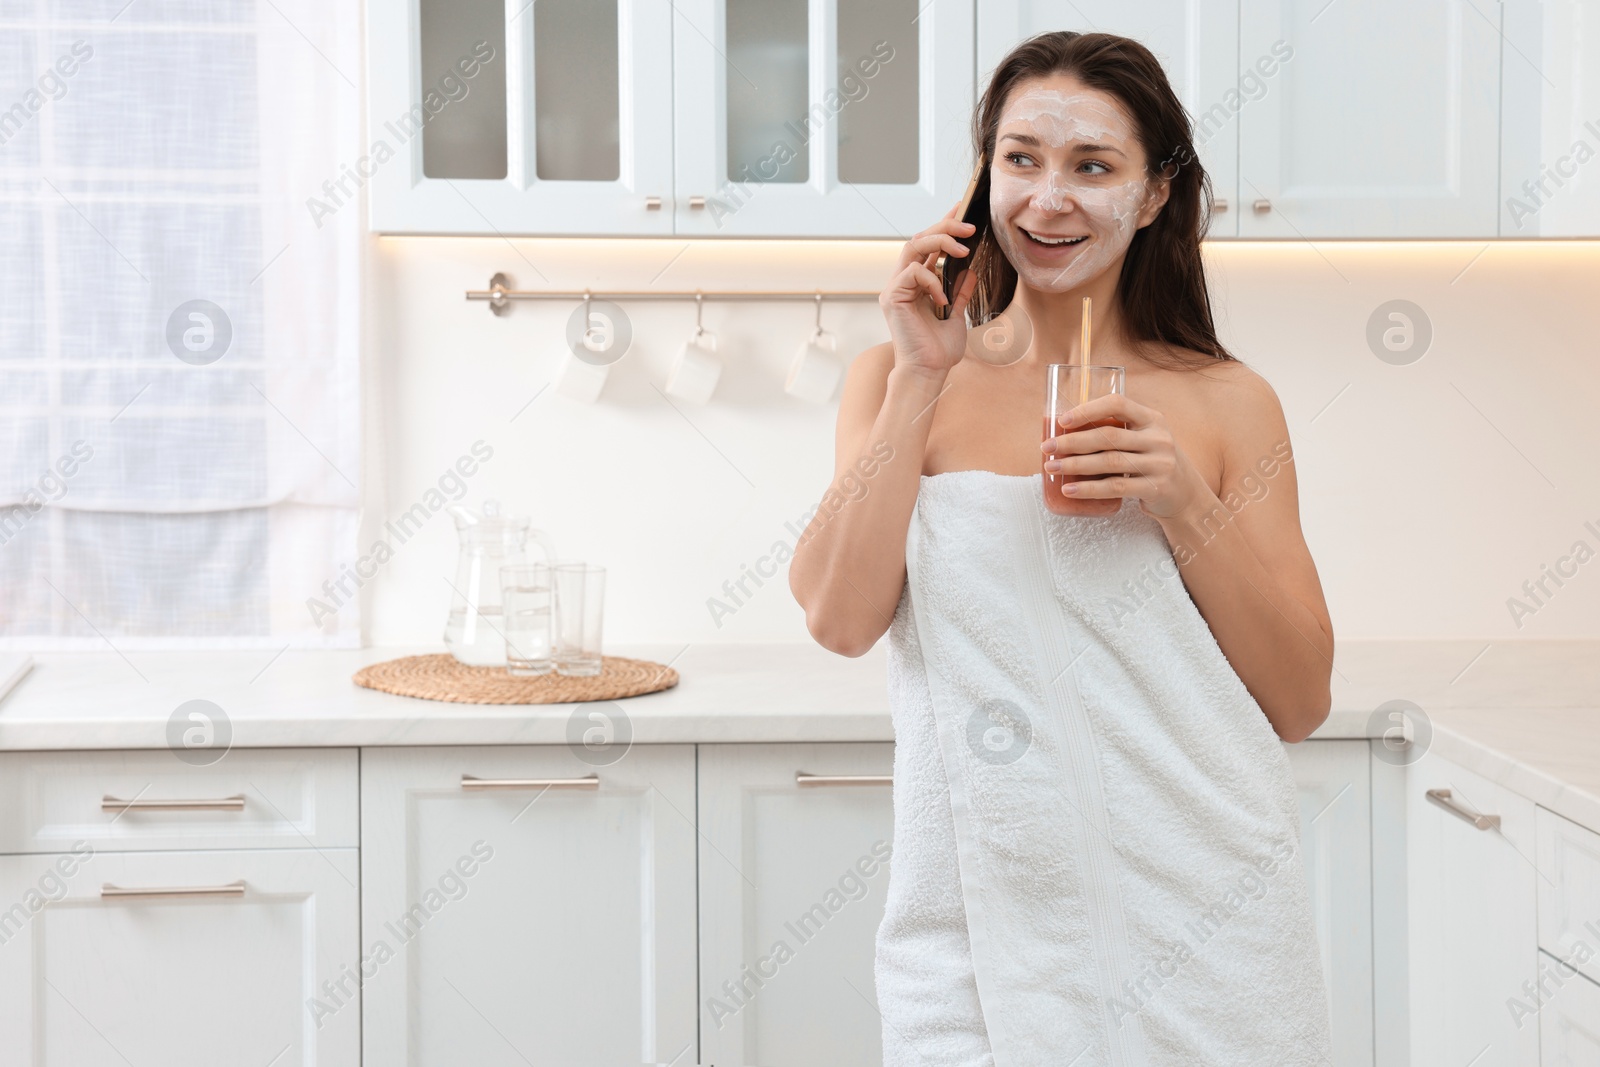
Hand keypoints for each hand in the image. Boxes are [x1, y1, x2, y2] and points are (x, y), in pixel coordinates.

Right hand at [879, 205, 978, 378]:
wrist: (929, 371)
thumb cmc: (939, 349)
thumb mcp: (957, 314)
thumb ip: (960, 291)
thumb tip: (969, 270)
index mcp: (918, 283)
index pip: (929, 245)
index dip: (944, 224)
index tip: (962, 208)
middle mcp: (904, 281)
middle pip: (920, 238)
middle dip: (946, 226)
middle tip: (970, 226)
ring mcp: (895, 288)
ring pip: (914, 246)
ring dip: (940, 241)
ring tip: (963, 248)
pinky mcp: (891, 297)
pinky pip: (913, 272)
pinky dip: (933, 280)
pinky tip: (943, 299)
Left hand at [1040, 393, 1211, 519]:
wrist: (1185, 494)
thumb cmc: (1152, 461)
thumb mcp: (1144, 438)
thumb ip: (1118, 430)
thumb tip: (1064, 430)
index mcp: (1152, 419)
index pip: (1118, 404)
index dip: (1088, 409)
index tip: (1062, 420)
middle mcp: (1158, 438)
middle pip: (1108, 436)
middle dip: (1072, 441)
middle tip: (1047, 447)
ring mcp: (1159, 464)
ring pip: (1109, 462)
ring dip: (1075, 465)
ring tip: (1052, 467)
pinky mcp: (1155, 488)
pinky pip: (1115, 487)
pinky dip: (1089, 489)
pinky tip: (1070, 489)